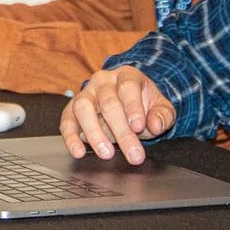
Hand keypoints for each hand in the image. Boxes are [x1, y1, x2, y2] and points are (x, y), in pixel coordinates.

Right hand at [61, 67, 176, 164]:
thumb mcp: (161, 107)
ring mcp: (85, 94)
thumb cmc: (143, 105)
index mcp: (127, 76)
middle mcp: (103, 81)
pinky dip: (70, 138)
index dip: (133, 107)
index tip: (138, 126)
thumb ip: (163, 115)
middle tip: (133, 154)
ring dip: (94, 133)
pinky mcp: (72, 110)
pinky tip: (79, 152)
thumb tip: (155, 125)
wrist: (126, 103)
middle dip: (121, 131)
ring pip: (83, 108)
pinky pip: (67, 121)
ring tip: (106, 153)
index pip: (128, 87)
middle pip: (108, 103)